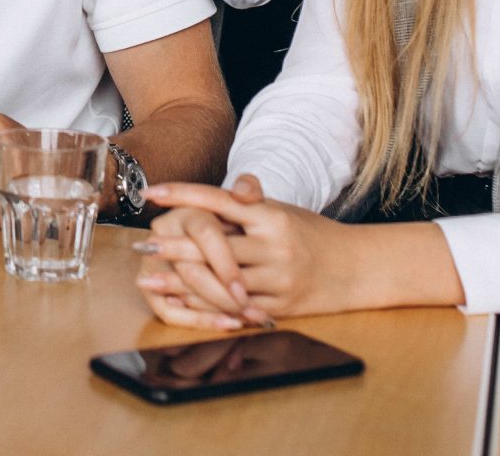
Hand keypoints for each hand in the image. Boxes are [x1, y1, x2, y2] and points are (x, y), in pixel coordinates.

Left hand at [136, 175, 356, 321]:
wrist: (357, 268)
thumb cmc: (311, 234)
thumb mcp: (282, 210)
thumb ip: (248, 204)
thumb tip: (219, 192)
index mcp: (272, 215)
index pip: (218, 200)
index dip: (183, 195)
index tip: (152, 193)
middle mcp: (274, 246)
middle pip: (214, 246)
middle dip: (173, 246)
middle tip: (142, 247)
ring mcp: (278, 279)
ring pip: (221, 281)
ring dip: (181, 281)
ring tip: (151, 278)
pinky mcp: (280, 307)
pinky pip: (236, 308)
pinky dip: (206, 305)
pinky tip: (182, 302)